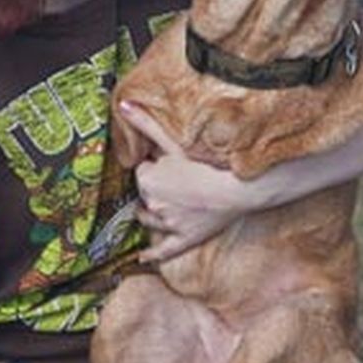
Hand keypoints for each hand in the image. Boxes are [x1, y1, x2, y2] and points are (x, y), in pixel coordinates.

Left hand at [119, 101, 254, 261]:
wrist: (240, 186)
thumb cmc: (208, 161)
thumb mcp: (174, 141)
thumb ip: (146, 123)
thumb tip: (122, 104)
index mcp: (148, 180)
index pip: (142, 173)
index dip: (155, 168)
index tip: (172, 164)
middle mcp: (154, 204)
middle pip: (146, 195)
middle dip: (156, 188)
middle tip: (179, 179)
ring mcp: (169, 224)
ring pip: (150, 219)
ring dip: (152, 213)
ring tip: (165, 204)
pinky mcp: (185, 239)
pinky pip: (164, 250)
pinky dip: (152, 255)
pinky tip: (142, 258)